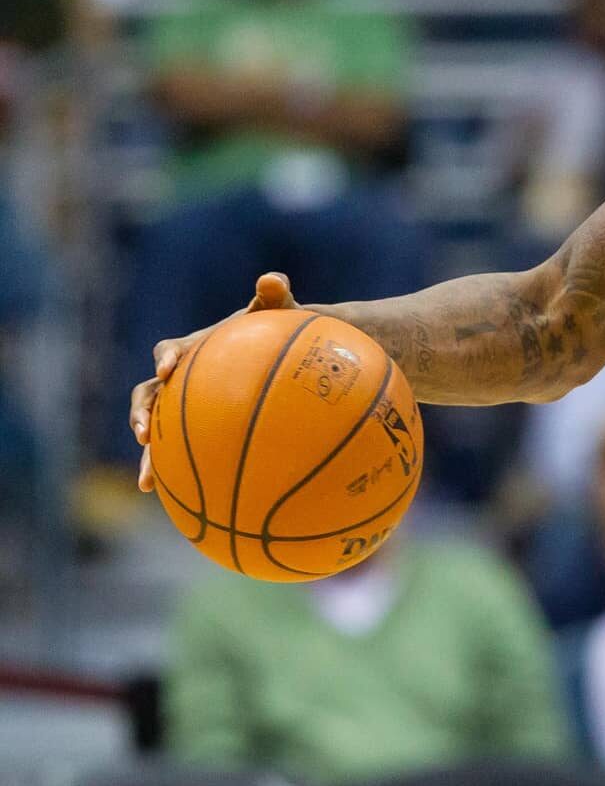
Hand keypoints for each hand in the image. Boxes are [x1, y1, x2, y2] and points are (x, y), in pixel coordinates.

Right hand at [128, 272, 300, 491]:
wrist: (284, 361)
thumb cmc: (278, 333)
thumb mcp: (280, 312)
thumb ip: (274, 296)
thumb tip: (273, 278)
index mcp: (193, 350)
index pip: (169, 352)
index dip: (165, 359)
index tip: (169, 369)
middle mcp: (181, 382)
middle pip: (147, 397)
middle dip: (141, 414)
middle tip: (143, 433)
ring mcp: (186, 411)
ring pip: (157, 434)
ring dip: (149, 457)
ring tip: (148, 481)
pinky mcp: (197, 435)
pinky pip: (184, 458)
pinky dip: (181, 478)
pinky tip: (188, 506)